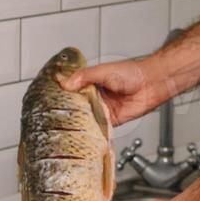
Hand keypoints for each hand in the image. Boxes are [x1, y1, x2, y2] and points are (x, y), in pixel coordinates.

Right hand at [56, 57, 174, 126]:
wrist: (151, 84)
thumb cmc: (132, 73)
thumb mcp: (104, 71)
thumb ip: (84, 77)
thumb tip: (66, 83)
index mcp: (91, 82)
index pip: (71, 89)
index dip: (62, 94)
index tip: (48, 98)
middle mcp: (95, 96)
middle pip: (77, 105)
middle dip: (68, 110)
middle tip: (54, 114)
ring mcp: (102, 108)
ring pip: (86, 117)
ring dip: (79, 120)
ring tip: (65, 124)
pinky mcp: (111, 120)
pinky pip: (98, 126)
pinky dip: (92, 129)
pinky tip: (83, 130)